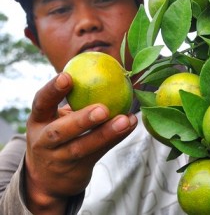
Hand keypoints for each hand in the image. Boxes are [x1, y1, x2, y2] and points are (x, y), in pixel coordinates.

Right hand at [25, 72, 136, 213]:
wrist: (47, 179)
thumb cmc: (58, 136)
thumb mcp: (55, 119)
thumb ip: (73, 100)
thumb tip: (104, 70)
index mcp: (38, 121)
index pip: (41, 103)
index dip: (52, 90)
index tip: (67, 76)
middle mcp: (44, 141)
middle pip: (60, 132)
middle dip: (82, 120)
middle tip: (103, 108)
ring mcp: (59, 158)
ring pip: (83, 147)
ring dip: (106, 133)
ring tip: (125, 120)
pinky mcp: (77, 169)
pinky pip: (99, 153)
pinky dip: (116, 138)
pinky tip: (130, 125)